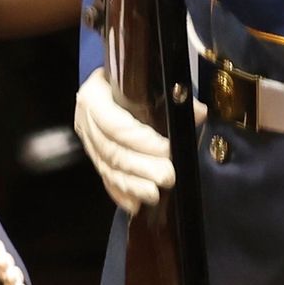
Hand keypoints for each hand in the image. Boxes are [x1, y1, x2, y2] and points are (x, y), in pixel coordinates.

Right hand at [73, 72, 175, 215]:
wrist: (114, 79)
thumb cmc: (135, 79)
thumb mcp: (151, 80)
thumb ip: (174, 96)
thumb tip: (198, 113)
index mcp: (95, 94)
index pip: (115, 123)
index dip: (141, 140)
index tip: (168, 151)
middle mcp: (85, 118)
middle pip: (112, 149)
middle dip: (140, 167)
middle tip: (167, 178)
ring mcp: (87, 139)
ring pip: (107, 167)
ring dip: (131, 184)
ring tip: (154, 195)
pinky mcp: (93, 155)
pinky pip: (104, 177)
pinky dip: (119, 192)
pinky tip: (134, 205)